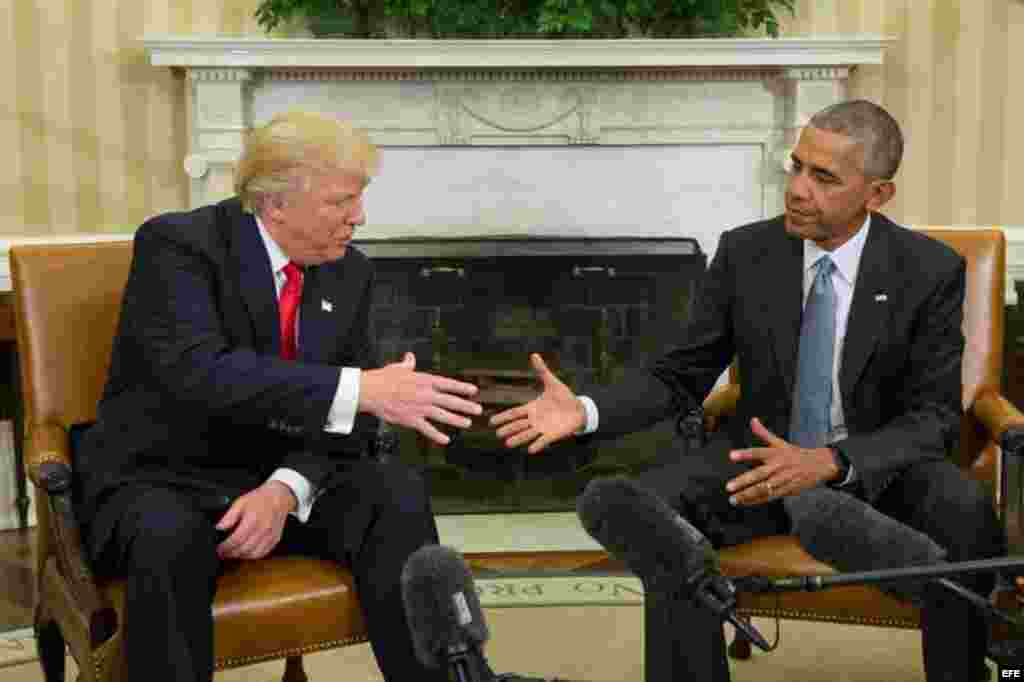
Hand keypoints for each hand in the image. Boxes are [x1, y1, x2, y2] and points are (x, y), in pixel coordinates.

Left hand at [215, 481, 294, 559]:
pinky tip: (246, 552)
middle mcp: (263, 529)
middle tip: (223, 552)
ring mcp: (270, 536)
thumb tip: (219, 527)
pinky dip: (253, 555)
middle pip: (244, 549)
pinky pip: (263, 553)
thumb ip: (229, 516)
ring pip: (253, 554)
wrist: (280, 496)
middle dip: (231, 553)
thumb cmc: (261, 498)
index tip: (219, 549)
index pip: (236, 540)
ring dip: (241, 556)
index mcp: (253, 520)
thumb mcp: (241, 502)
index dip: (225, 547)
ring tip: (233, 553)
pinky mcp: (275, 539)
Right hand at [359, 352, 481, 445]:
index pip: (448, 384)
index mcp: (425, 380)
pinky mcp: (411, 419)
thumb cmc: (383, 378)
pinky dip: (437, 435)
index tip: (474, 391)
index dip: (462, 388)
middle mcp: (426, 394)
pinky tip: (446, 440)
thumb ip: (408, 364)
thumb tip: (410, 357)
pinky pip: (427, 429)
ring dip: (457, 420)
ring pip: (444, 415)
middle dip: (466, 405)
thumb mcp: (398, 368)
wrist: (371, 391)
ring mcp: (420, 408)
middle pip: (451, 401)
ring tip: (468, 423)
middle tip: (479, 409)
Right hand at [490, 353, 585, 454]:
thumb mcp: (552, 382)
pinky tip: (530, 450)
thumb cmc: (564, 397)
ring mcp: (543, 428)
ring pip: (528, 434)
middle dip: (508, 429)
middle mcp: (535, 419)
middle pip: (518, 425)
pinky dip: (537, 445)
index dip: (503, 417)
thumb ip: (542, 371)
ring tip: (508, 444)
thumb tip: (534, 355)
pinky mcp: (553, 435)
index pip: (514, 413)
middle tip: (497, 434)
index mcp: (532, 408)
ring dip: (518, 438)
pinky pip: (543, 441)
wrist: (579, 409)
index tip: (491, 422)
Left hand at [725, 417, 840, 505]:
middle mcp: (778, 466)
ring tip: (733, 499)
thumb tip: (752, 420)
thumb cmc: (794, 454)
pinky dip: (757, 500)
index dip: (745, 454)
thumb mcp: (779, 442)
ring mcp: (783, 479)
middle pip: (759, 474)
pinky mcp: (787, 490)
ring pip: (763, 488)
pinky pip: (770, 497)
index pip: (758, 452)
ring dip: (747, 495)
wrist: (819, 465)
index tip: (731, 456)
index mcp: (775, 453)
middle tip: (728, 486)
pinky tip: (745, 502)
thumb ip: (763, 433)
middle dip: (743, 481)